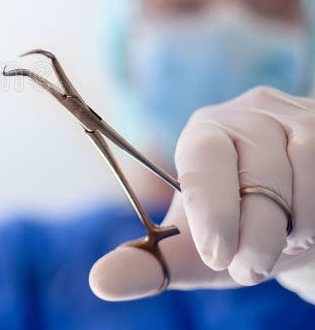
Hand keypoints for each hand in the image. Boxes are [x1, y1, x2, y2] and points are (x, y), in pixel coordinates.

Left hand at [90, 86, 314, 299]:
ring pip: (307, 178)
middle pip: (258, 175)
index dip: (211, 210)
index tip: (217, 256)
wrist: (300, 221)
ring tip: (284, 245)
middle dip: (255, 236)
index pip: (204, 159)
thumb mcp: (194, 251)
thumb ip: (151, 264)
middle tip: (249, 270)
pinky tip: (309, 228)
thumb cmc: (238, 231)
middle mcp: (252, 114)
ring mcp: (301, 119)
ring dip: (298, 229)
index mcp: (205, 132)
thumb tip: (101, 282)